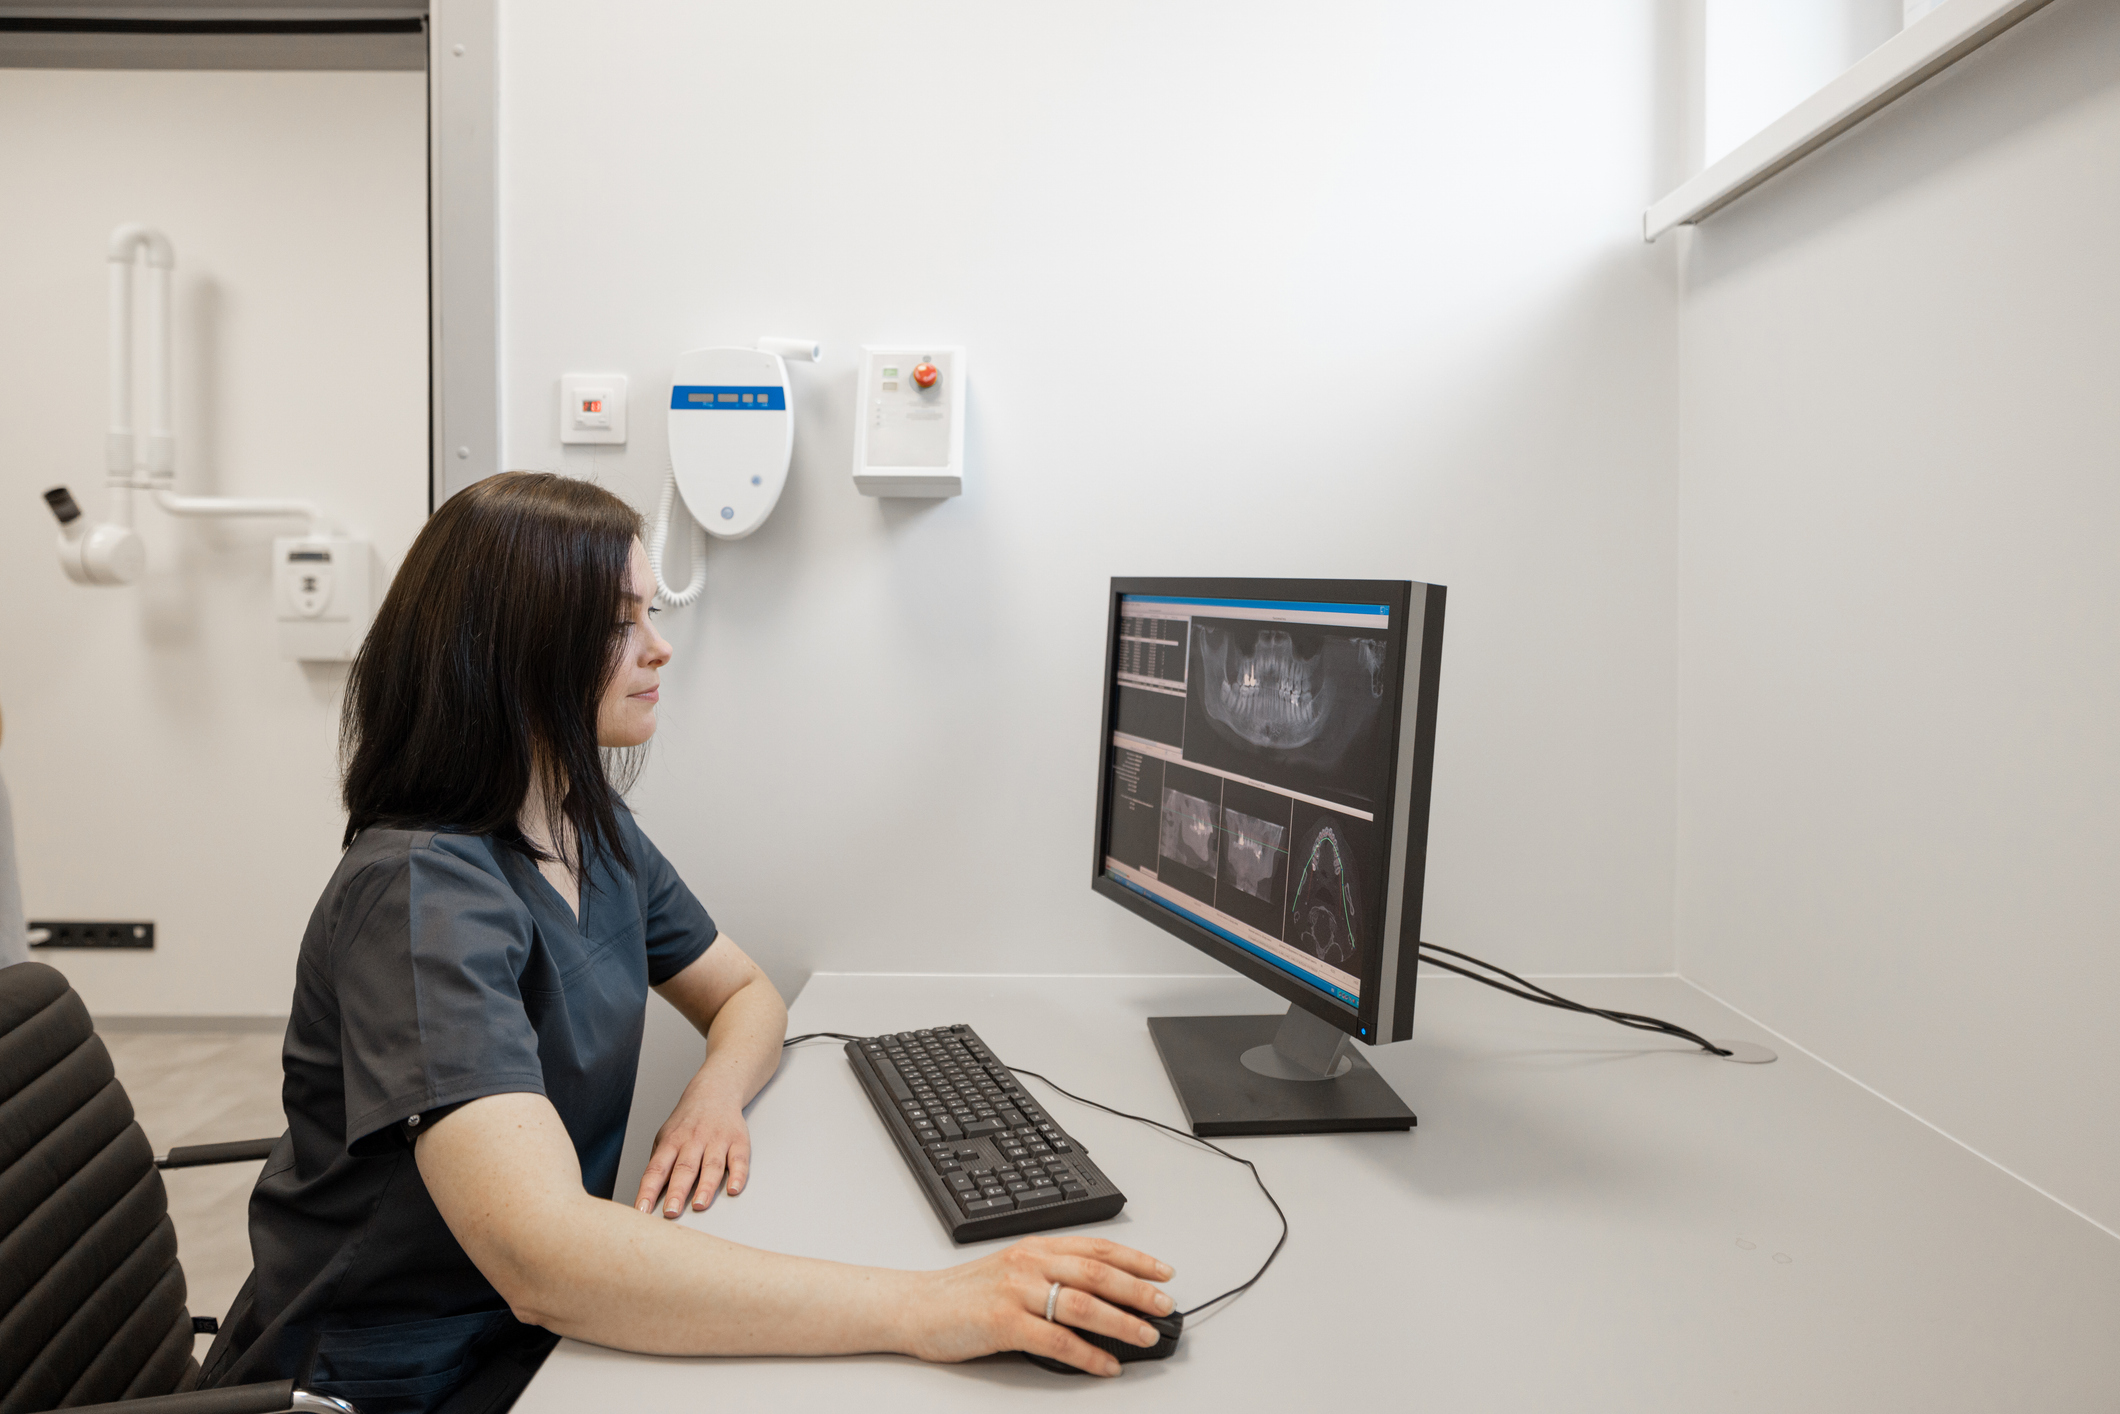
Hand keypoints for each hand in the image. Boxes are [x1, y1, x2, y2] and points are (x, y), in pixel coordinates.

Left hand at [634, 1077, 751, 1217]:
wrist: (715, 1091)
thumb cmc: (687, 1123)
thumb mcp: (666, 1138)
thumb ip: (660, 1165)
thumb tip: (650, 1196)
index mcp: (671, 1142)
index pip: (656, 1170)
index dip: (647, 1191)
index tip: (642, 1211)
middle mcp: (693, 1141)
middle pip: (684, 1168)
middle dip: (676, 1192)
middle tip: (670, 1212)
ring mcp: (717, 1140)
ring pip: (711, 1165)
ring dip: (705, 1186)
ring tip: (699, 1205)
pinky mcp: (738, 1141)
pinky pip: (739, 1159)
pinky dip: (737, 1175)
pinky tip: (733, 1189)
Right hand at [900, 1235, 1175, 1376]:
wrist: (917, 1306)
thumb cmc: (965, 1293)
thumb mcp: (1013, 1270)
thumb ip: (1051, 1275)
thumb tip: (1102, 1296)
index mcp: (1036, 1247)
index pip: (1098, 1247)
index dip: (1136, 1259)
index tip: (1164, 1272)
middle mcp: (1030, 1263)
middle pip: (1098, 1272)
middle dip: (1138, 1291)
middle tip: (1166, 1306)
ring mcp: (1016, 1291)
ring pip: (1083, 1304)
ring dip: (1121, 1322)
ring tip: (1145, 1335)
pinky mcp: (1003, 1322)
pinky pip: (1056, 1340)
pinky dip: (1087, 1354)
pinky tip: (1105, 1364)